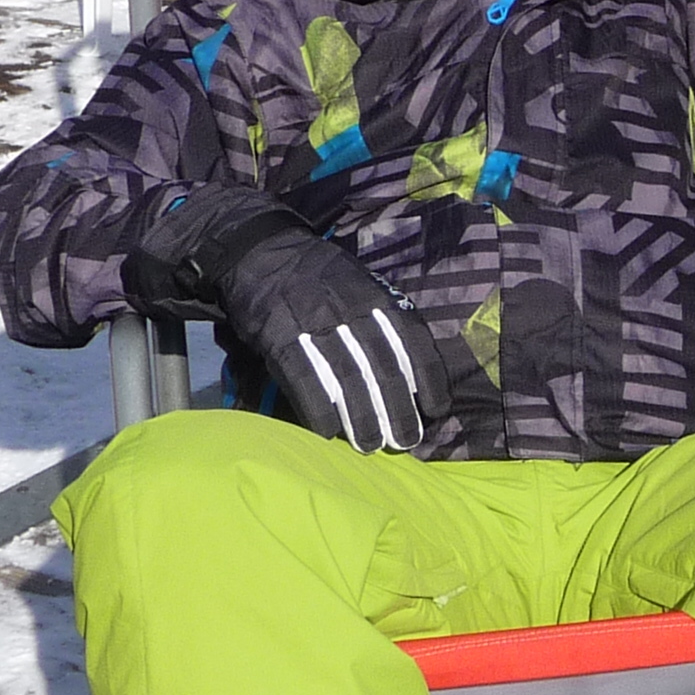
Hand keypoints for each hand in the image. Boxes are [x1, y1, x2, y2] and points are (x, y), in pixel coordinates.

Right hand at [132, 192, 448, 453]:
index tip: (437, 408)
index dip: (427, 376)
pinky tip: (328, 432)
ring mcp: (312, 320)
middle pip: (382, 364)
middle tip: (406, 441)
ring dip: (361, 416)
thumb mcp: (355, 281)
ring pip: (346, 375)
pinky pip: (302, 375)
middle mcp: (348, 307)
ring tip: (372, 446)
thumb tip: (411, 363)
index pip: (411, 337)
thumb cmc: (314, 273)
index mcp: (372, 293)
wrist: (257, 248)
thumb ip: (381, 315)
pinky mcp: (277, 334)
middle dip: (397, 407)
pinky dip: (317, 407)